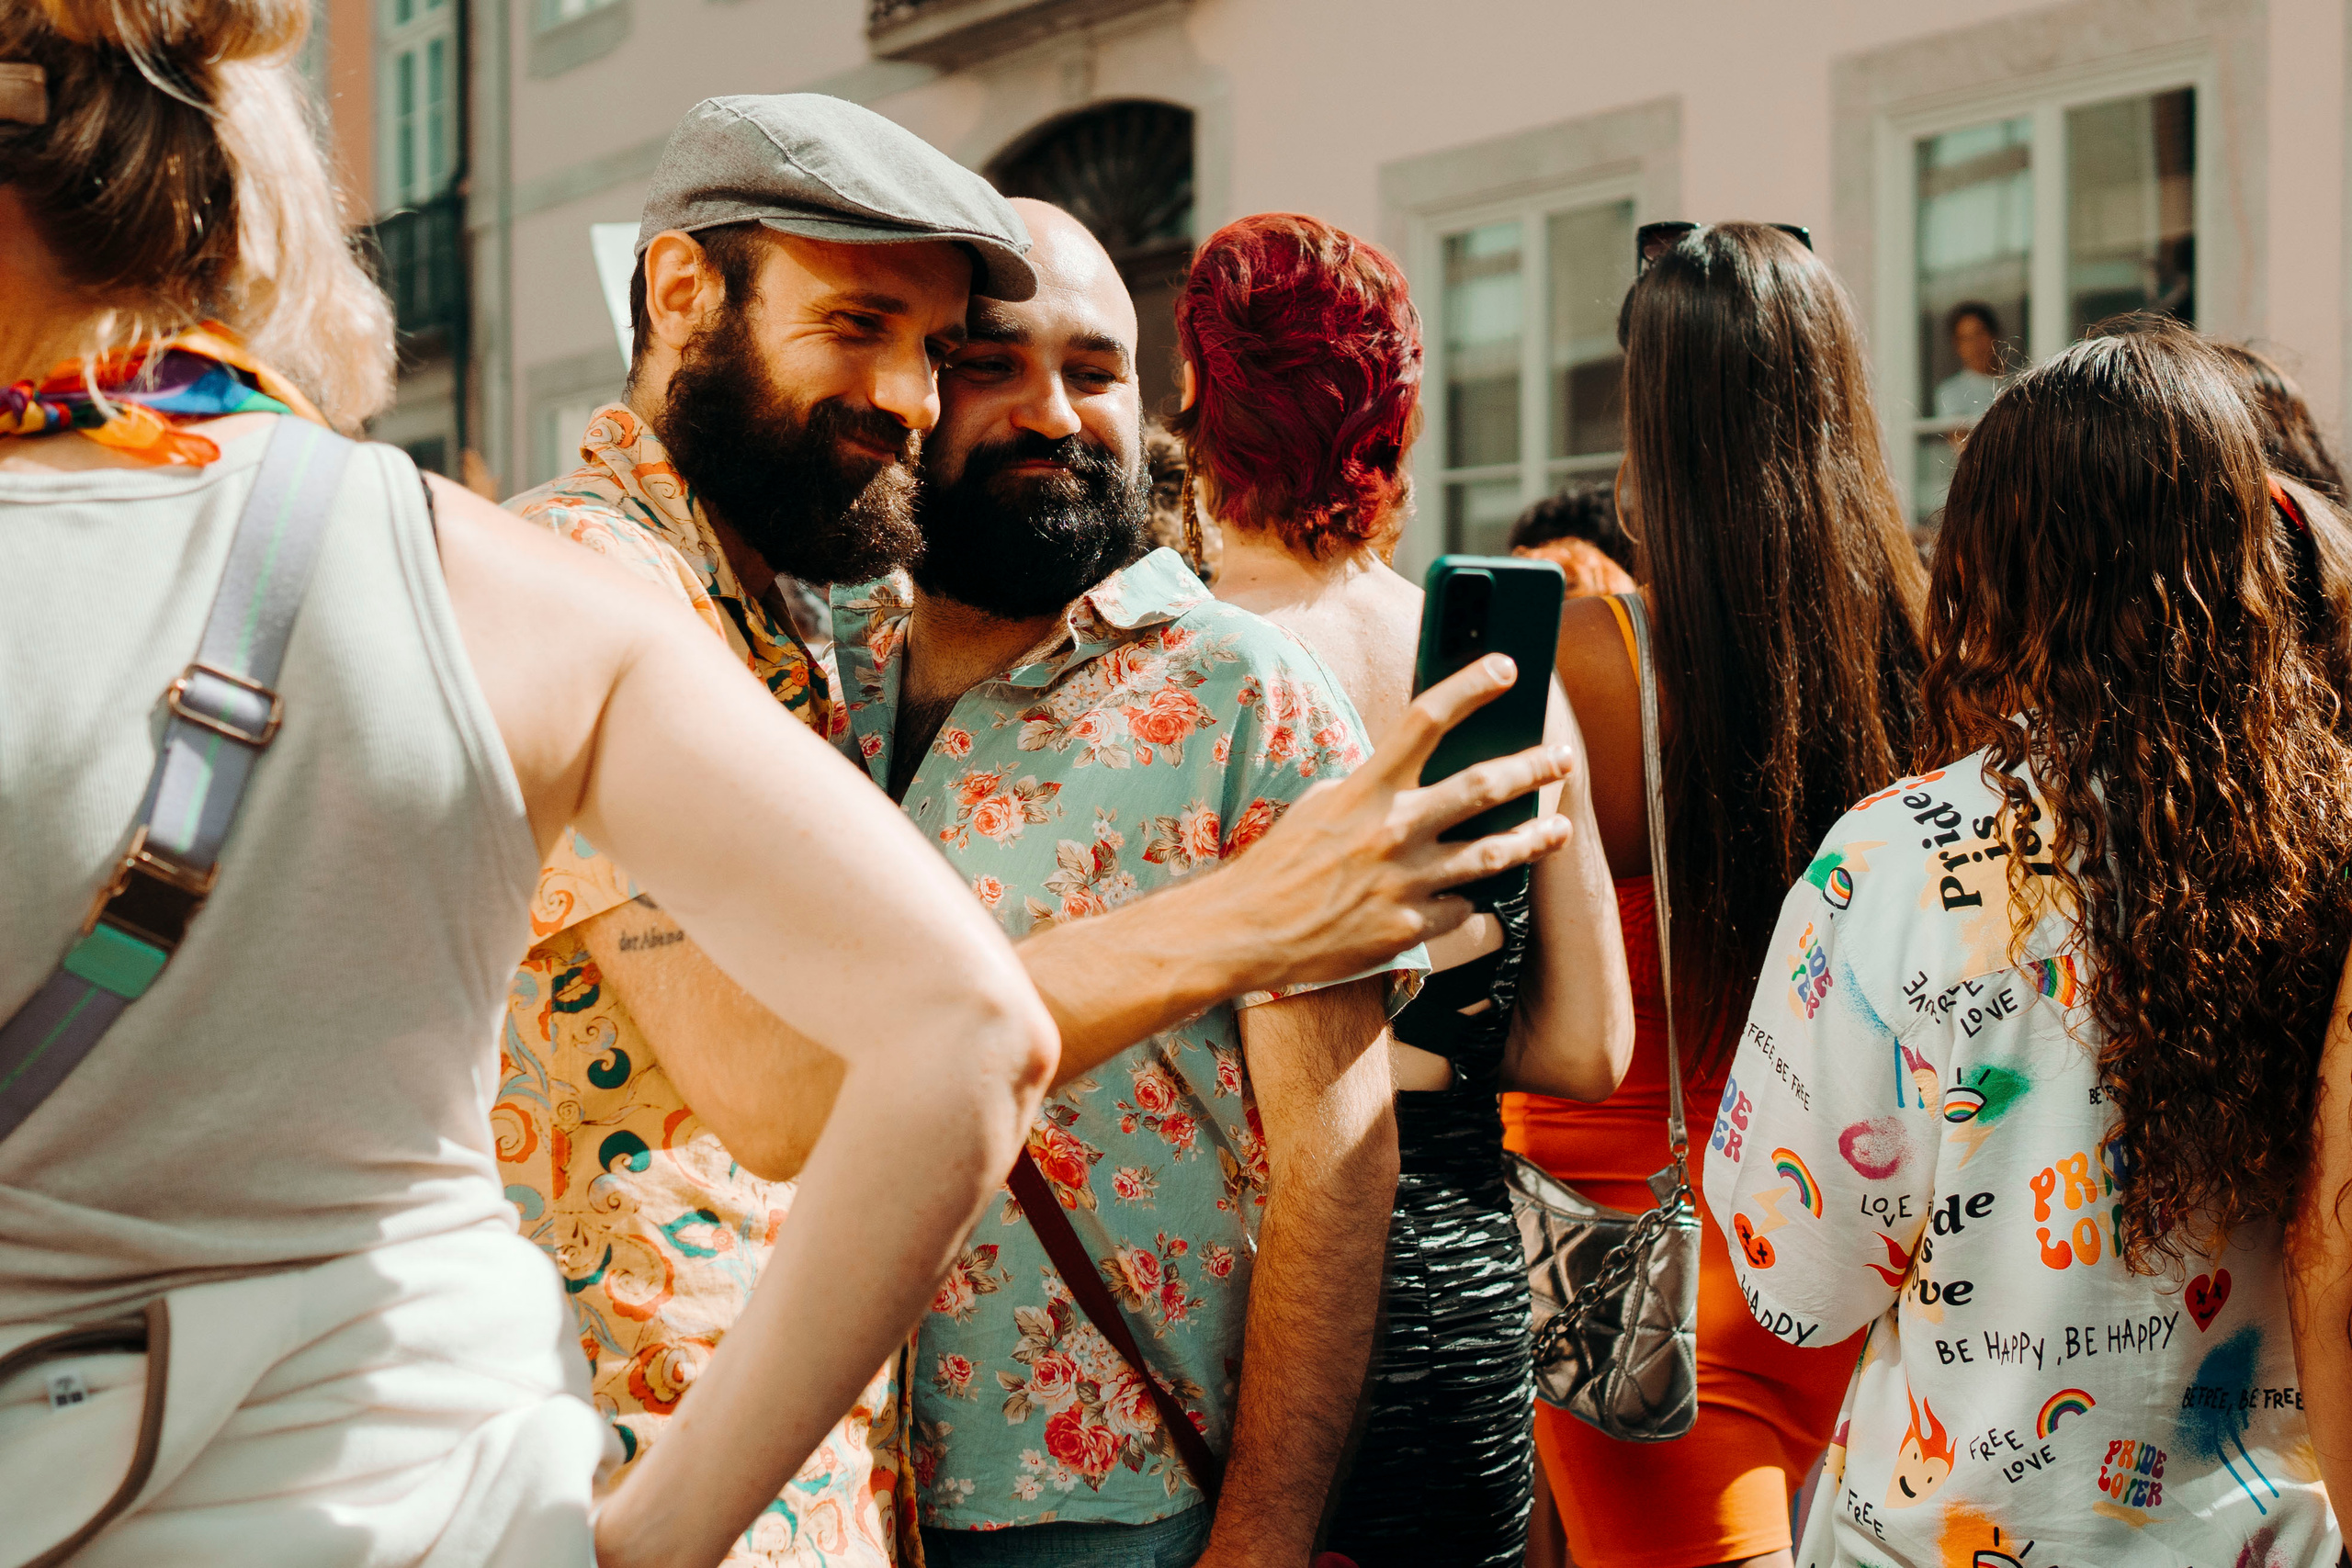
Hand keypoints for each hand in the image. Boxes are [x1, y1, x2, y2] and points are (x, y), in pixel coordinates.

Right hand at [1200, 654, 1575, 990]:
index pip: (1426, 720)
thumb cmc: (1281, 865)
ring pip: (1495, 854)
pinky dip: (1469, 900)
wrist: (1247, 932)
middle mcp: (1392, 831)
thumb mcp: (1321, 805)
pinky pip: (1462, 909)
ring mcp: (1406, 882)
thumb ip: (1372, 786)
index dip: (1471, 687)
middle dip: (1533, 768)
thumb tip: (1416, 770)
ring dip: (1537, 838)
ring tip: (1560, 829)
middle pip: (1483, 787)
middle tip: (1561, 757)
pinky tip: (1475, 896)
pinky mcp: (1410, 928)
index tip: (1506, 667)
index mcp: (1365, 790)